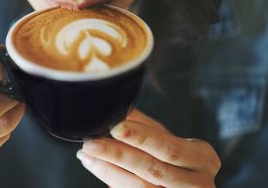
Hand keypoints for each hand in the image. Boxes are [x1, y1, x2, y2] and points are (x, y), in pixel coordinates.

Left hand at [77, 109, 220, 187]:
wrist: (190, 187)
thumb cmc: (180, 161)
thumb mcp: (170, 141)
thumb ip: (147, 127)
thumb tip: (118, 108)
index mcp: (203, 158)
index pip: (168, 146)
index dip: (141, 137)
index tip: (115, 125)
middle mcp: (198, 183)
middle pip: (153, 168)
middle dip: (118, 155)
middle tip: (91, 143)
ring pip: (140, 187)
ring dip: (109, 170)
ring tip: (86, 155)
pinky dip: (112, 180)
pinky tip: (97, 166)